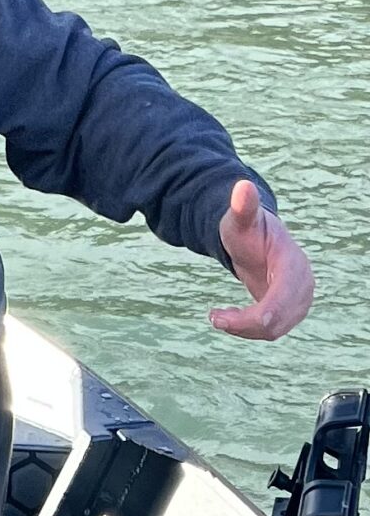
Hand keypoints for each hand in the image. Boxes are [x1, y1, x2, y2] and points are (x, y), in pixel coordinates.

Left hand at [210, 179, 313, 339]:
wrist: (258, 240)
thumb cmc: (248, 228)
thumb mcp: (240, 219)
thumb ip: (242, 207)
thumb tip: (242, 185)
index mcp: (293, 264)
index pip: (285, 294)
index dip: (265, 311)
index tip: (232, 319)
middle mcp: (302, 285)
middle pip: (280, 318)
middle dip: (246, 323)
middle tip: (213, 317)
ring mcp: (298, 300)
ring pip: (275, 329)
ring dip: (245, 329)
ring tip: (216, 317)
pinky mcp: (288, 311)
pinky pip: (272, 330)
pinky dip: (249, 330)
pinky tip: (227, 319)